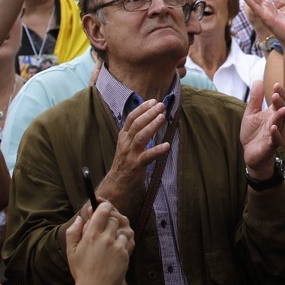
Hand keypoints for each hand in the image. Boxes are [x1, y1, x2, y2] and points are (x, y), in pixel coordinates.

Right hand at [64, 201, 133, 284]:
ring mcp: (117, 246)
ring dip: (117, 232)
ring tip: (109, 241)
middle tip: (104, 228)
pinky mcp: (125, 254)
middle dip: (110, 220)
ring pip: (123, 229)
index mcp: (91, 235)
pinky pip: (128, 241)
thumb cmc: (81, 270)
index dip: (104, 206)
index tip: (103, 207)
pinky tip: (115, 249)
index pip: (103, 210)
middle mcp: (106, 238)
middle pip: (114, 219)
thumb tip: (81, 217)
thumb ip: (73, 231)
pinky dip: (123, 242)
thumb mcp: (71, 251)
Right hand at [95, 98, 171, 213]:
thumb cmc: (125, 161)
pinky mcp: (136, 165)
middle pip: (137, 124)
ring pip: (141, 136)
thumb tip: (150, 118)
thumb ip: (136, 132)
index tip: (153, 101)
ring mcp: (130, 153)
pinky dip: (158, 150)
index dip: (142, 108)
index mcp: (123, 136)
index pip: (131, 118)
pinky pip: (148, 156)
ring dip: (152, 126)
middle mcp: (126, 143)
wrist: (117, 183)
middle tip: (161, 105)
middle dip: (149, 113)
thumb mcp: (127, 144)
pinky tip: (167, 145)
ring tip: (162, 117)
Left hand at [240, 80, 284, 176]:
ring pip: (281, 124)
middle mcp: (276, 122)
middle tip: (276, 95)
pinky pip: (275, 140)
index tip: (276, 84)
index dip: (280, 93)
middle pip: (283, 111)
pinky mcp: (270, 146)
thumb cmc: (253, 133)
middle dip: (281, 102)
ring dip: (281, 117)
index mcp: (272, 114)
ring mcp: (275, 134)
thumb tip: (258, 80)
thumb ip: (255, 99)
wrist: (250, 154)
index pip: (281, 101)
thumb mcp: (251, 113)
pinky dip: (276, 134)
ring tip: (281, 109)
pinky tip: (273, 128)